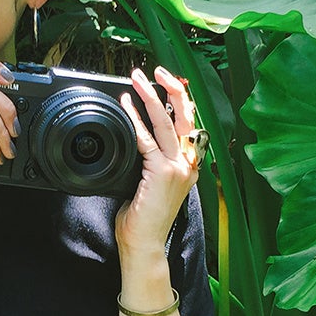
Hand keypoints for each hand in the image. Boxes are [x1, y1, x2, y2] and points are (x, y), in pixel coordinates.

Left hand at [115, 65, 201, 255]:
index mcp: (189, 165)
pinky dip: (135, 120)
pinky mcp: (162, 174)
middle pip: (185, 116)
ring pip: (167, 123)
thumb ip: (152, 158)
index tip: (166, 81)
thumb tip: (139, 133)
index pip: (188, 123)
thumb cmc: (143, 217)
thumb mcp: (151, 181)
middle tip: (154, 71)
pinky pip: (147, 140)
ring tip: (137, 79)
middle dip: (170, 88)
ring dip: (150, 97)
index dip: (179, 98)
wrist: (143, 244)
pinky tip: (126, 106)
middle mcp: (188, 164)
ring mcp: (178, 169)